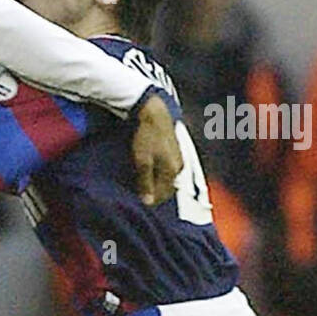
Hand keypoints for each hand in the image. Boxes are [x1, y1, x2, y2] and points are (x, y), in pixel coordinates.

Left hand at [132, 90, 181, 205]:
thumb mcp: (142, 161)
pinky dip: (158, 174)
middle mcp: (179, 166)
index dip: (150, 200)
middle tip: (138, 194)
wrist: (154, 113)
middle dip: (154, 193)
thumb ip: (145, 182)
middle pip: (167, 188)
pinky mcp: (174, 151)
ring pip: (167, 179)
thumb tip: (148, 202)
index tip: (137, 202)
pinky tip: (148, 171)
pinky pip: (167, 170)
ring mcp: (178, 158)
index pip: (163, 195)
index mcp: (172, 170)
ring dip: (156, 184)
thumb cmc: (146, 136)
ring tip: (141, 184)